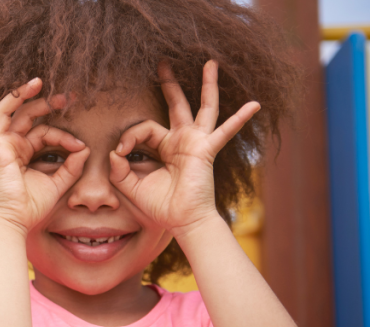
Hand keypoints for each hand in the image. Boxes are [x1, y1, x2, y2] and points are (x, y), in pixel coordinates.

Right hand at [0, 79, 87, 234]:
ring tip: (38, 83)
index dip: (64, 135)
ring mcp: (1, 147)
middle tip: (66, 96)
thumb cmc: (31, 206)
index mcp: (24, 150)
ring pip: (7, 113)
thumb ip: (72, 166)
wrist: (16, 223)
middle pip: (27, 115)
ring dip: (20, 96)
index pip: (45, 131)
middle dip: (45, 103)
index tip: (80, 146)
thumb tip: (85, 148)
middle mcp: (11, 145)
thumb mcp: (58, 183)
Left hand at [109, 61, 259, 236]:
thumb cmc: (160, 206)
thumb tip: (115, 151)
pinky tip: (254, 104)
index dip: (129, 136)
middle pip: (176, 105)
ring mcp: (196, 143)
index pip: (144, 128)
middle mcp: (181, 140)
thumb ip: (119, 169)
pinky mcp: (206, 151)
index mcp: (164, 147)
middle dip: (169, 84)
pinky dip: (239, 119)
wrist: (182, 221)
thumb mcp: (131, 186)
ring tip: (210, 63)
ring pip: (203, 108)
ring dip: (207, 85)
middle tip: (161, 63)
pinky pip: (225, 132)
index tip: (120, 151)